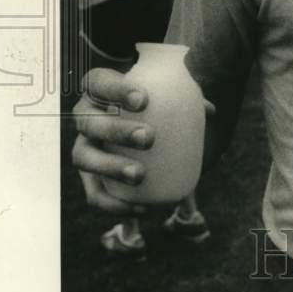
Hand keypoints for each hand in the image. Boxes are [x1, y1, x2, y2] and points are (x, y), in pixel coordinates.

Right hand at [72, 68, 215, 213]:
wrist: (138, 123)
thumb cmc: (154, 101)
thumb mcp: (166, 91)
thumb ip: (184, 95)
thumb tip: (209, 110)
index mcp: (99, 89)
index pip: (99, 82)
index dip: (116, 90)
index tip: (144, 100)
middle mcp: (84, 117)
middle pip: (88, 121)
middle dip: (116, 130)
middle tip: (149, 137)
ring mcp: (83, 147)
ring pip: (83, 158)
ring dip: (110, 167)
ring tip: (140, 175)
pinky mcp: (89, 177)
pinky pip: (94, 194)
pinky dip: (114, 204)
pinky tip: (142, 209)